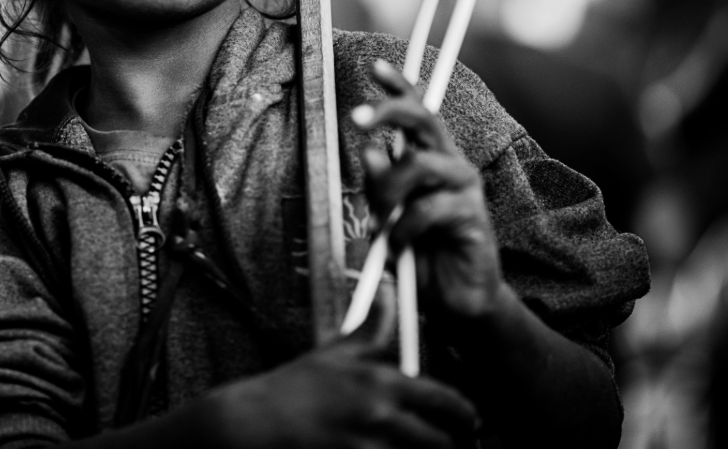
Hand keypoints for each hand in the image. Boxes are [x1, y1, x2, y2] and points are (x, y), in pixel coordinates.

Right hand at [204, 330, 478, 448]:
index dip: (463, 413)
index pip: (440, 399)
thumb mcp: (334, 351)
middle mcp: (379, 415)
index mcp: (379, 383)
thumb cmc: (295, 387)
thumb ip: (368, 329)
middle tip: (456, 445)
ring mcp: (367, 446)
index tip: (471, 419)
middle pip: (439, 442)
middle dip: (453, 446)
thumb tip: (386, 296)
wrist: (257, 421)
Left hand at [352, 59, 502, 321]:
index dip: (399, 85)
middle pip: (424, 119)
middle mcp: (450, 162)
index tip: (375, 66)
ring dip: (388, 193)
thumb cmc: (418, 251)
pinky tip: (400, 247)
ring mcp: (465, 186)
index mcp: (428, 156)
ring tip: (380, 225)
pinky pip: (427, 209)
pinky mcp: (473, 215)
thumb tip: (368, 152)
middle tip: (355, 117)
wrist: (453, 302)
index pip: (417, 111)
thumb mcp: (388, 216)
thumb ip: (378, 186)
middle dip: (388, 111)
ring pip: (419, 164)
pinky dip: (403, 228)